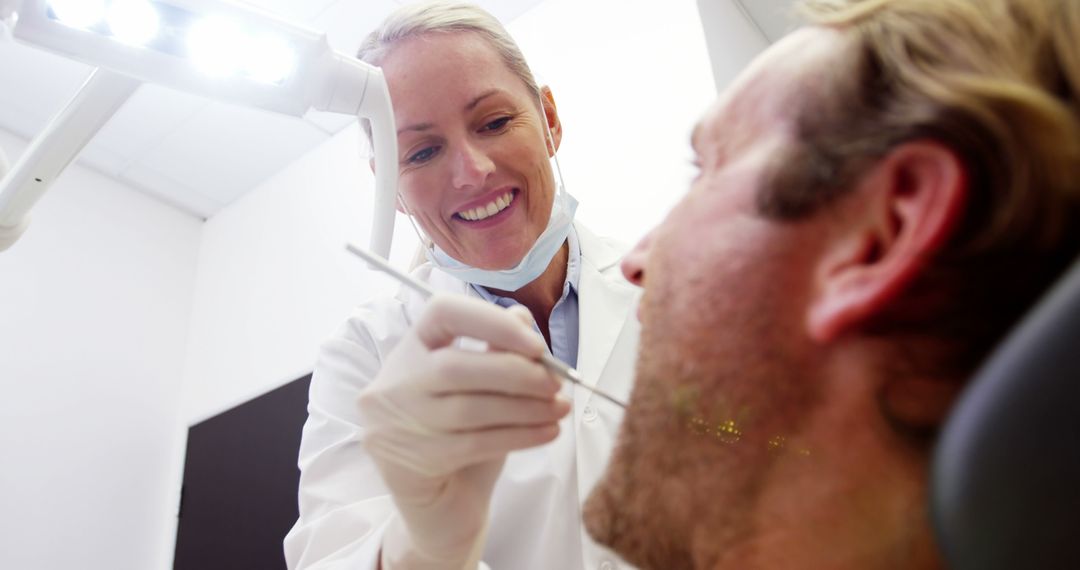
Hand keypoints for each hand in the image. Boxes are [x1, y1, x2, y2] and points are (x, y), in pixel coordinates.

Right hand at [360, 295, 570, 568]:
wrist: (441, 509)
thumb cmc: (464, 437)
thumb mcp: (482, 389)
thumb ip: (497, 350)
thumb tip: (523, 320)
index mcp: (411, 348)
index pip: (442, 312)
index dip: (491, 321)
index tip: (536, 344)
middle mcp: (394, 383)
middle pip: (455, 366)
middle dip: (516, 373)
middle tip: (556, 384)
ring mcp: (395, 425)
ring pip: (469, 408)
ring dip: (525, 407)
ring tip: (559, 409)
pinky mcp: (411, 464)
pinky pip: (475, 444)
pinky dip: (520, 435)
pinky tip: (547, 433)